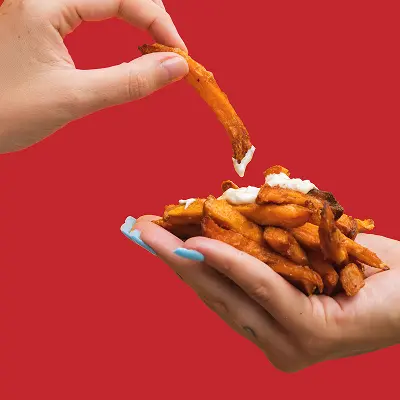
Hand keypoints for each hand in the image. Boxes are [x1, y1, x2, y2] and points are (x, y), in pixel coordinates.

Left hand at [0, 0, 187, 152]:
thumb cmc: (8, 112)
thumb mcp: (75, 98)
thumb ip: (129, 81)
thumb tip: (176, 67)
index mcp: (45, 4)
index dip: (159, 20)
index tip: (180, 52)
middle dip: (150, 15)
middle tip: (172, 51)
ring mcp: (41, 9)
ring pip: (104, 0)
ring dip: (137, 18)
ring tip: (159, 45)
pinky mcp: (41, 24)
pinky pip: (90, 12)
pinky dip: (119, 25)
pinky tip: (132, 41)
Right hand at [125, 216, 399, 371]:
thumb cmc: (361, 264)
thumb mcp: (299, 250)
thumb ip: (262, 248)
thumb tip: (218, 222)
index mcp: (268, 322)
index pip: (214, 288)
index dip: (179, 260)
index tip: (153, 234)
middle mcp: (271, 339)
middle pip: (212, 293)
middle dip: (172, 259)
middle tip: (142, 228)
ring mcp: (288, 344)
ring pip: (229, 294)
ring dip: (191, 259)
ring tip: (159, 233)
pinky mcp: (309, 335)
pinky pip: (263, 291)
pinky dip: (233, 265)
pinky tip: (204, 246)